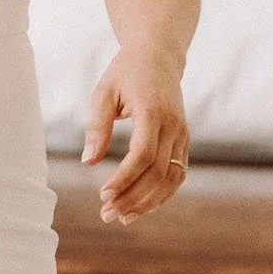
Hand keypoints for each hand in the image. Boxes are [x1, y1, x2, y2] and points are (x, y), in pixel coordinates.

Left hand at [83, 51, 188, 223]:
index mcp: (153, 112)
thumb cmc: (125, 73)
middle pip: (158, 173)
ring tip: (121, 217)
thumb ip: (97, 127)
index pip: (143, 155)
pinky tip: (141, 206)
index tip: (103, 195)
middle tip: (106, 215)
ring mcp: (183, 135)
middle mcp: (174, 126)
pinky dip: (162, 194)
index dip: (124, 178)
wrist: (158, 56)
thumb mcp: (104, 93)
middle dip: (133, 198)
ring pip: (172, 178)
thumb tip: (88, 161)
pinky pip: (177, 174)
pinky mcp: (184, 141)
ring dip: (148, 202)